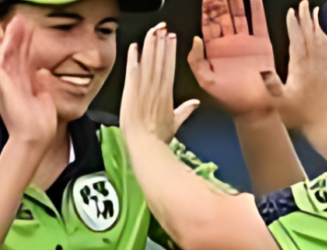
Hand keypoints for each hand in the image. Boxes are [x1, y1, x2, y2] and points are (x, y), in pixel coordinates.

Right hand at [0, 16, 56, 148]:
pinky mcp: (0, 80)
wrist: (33, 137)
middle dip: (18, 36)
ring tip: (19, 21)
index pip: (21, 59)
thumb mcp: (43, 97)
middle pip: (13, 52)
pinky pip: (2, 56)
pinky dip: (6, 44)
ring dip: (12, 36)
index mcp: (18, 84)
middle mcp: (8, 80)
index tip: (31, 31)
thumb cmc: (39, 124)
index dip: (25, 44)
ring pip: (6, 51)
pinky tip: (12, 33)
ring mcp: (2, 79)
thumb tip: (42, 72)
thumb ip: (40, 83)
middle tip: (23, 19)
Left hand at [121, 24, 198, 142]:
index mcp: (167, 95)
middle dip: (161, 44)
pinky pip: (132, 71)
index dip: (170, 52)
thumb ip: (185, 111)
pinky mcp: (131, 92)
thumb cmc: (159, 137)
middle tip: (163, 28)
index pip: (169, 68)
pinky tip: (134, 47)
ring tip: (152, 32)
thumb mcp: (175, 123)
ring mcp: (143, 89)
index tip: (172, 39)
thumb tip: (195, 103)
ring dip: (150, 46)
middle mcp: (156, 89)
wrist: (144, 144)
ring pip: (148, 63)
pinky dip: (133, 58)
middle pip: (160, 61)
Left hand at [188, 0, 275, 116]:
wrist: (254, 108)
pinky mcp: (262, 44)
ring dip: (236, 0)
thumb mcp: (206, 82)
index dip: (206, 10)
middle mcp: (230, 44)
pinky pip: (259, 22)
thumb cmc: (230, 99)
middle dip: (220, 1)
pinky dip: (257, 8)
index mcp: (215, 52)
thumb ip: (196, 61)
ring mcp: (246, 42)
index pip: (208, 25)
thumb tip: (195, 39)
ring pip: (239, 15)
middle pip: (223, 15)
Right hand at [263, 1, 326, 131]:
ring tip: (316, 9)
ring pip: (321, 40)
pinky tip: (326, 29)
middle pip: (310, 36)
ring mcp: (322, 67)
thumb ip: (272, 87)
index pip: (297, 42)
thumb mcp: (279, 104)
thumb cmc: (297, 115)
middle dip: (307, 18)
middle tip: (304, 3)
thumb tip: (263, 71)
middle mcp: (314, 65)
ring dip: (318, 23)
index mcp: (300, 70)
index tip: (292, 12)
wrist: (320, 124)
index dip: (295, 26)